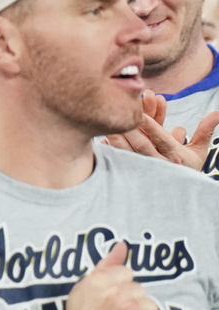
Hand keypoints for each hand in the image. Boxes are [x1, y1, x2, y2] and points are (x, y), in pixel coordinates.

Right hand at [61, 242, 157, 309]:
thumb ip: (104, 265)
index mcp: (96, 280)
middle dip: (130, 298)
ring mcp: (126, 307)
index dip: (119, 285)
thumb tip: (122, 244)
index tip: (112, 298)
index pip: (124, 272)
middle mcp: (112, 290)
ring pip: (146, 300)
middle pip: (137, 286)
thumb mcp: (82, 289)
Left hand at [104, 92, 218, 170]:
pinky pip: (119, 161)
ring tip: (109, 123)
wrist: (177, 197)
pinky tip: (101, 139)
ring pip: (128, 153)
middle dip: (132, 128)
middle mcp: (159, 165)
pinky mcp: (131, 175)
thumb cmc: (187, 169)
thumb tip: (218, 112)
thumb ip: (204, 131)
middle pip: (142, 144)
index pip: (162, 140)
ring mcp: (144, 171)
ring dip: (118, 138)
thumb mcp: (198, 152)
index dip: (151, 127)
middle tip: (121, 112)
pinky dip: (110, 150)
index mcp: (176, 157)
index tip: (140, 113)